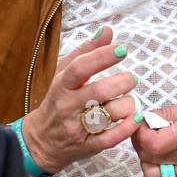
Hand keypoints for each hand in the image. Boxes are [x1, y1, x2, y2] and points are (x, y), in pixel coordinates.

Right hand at [22, 26, 140, 173]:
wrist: (41, 140)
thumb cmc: (57, 101)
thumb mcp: (65, 74)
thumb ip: (86, 51)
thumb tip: (106, 30)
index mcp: (62, 86)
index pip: (80, 68)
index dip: (102, 57)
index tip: (122, 49)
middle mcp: (67, 106)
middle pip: (98, 91)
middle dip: (122, 82)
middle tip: (132, 78)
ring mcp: (77, 128)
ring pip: (108, 114)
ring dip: (127, 105)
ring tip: (130, 99)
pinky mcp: (87, 146)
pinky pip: (110, 138)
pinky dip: (127, 128)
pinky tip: (136, 118)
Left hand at [132, 96, 176, 176]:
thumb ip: (169, 113)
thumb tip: (147, 118)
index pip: (150, 143)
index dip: (139, 132)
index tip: (143, 122)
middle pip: (147, 159)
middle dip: (140, 144)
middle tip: (147, 131)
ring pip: (151, 175)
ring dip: (146, 161)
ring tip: (155, 147)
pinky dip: (157, 174)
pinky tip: (163, 161)